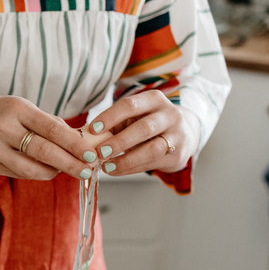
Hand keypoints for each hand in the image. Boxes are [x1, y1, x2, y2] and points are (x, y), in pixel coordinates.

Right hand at [0, 96, 94, 180]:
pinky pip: (18, 173)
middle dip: (69, 163)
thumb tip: (77, 139)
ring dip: (53, 172)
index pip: (52, 129)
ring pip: (31, 169)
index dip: (74, 144)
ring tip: (66, 170)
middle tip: (88, 171)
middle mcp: (4, 129)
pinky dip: (35, 173)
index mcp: (16, 109)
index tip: (91, 153)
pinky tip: (45, 170)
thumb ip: (45, 122)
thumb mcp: (18, 107)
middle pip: (44, 151)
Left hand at [75, 90, 200, 176]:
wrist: (183, 133)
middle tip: (99, 152)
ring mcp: (177, 135)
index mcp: (154, 99)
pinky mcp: (178, 155)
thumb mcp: (134, 117)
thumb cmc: (148, 124)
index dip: (110, 117)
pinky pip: (152, 163)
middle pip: (143, 128)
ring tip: (107, 166)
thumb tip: (85, 137)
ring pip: (152, 149)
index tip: (92, 129)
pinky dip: (131, 168)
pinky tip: (116, 170)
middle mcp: (169, 114)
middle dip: (119, 142)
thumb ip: (114, 124)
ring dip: (126, 160)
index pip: (130, 105)